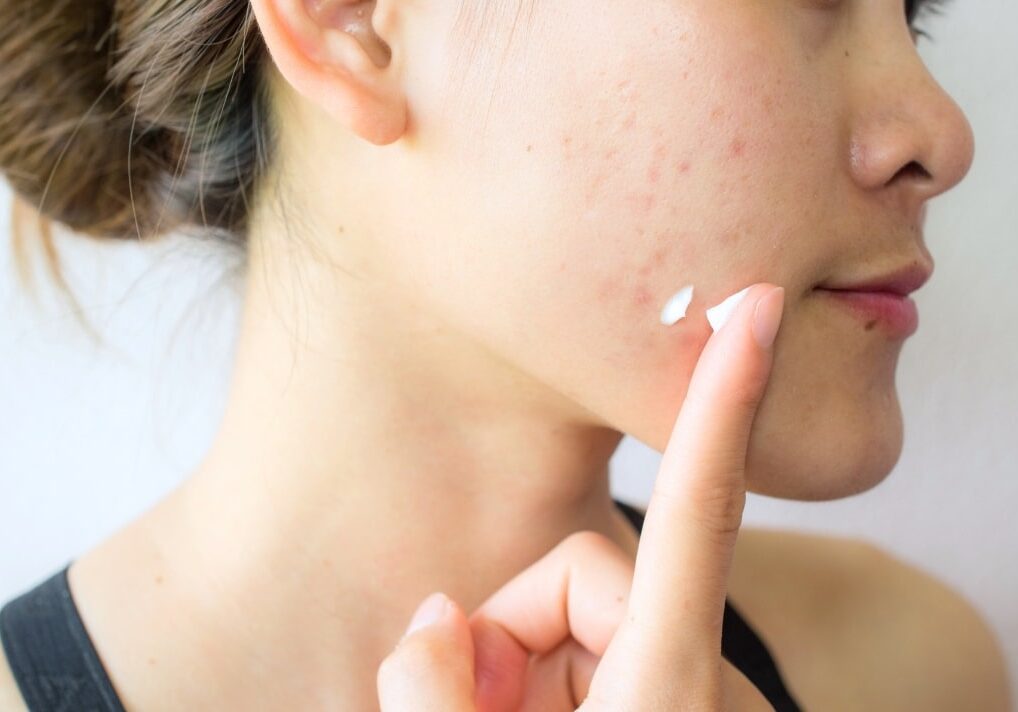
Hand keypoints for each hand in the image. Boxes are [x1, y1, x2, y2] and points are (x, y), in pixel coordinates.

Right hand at [377, 283, 785, 711]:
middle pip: (583, 568)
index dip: (722, 397)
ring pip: (581, 611)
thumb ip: (430, 688)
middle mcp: (703, 679)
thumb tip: (437, 617)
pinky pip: (599, 650)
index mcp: (671, 686)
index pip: (696, 506)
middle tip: (484, 709)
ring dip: (528, 671)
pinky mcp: (680, 704)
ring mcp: (696, 693)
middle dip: (516, 632)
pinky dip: (553, 688)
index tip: (757, 311)